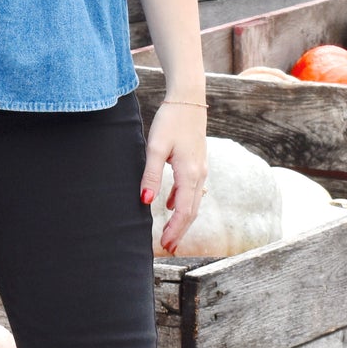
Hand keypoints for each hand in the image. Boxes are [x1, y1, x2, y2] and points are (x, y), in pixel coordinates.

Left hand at [141, 101, 207, 254]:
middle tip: (169, 248)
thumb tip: (146, 202)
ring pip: (193, 201)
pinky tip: (169, 205)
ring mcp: (200, 168)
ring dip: (182, 219)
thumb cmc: (171, 121)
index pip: (183, 210)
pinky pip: (191, 189)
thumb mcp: (156, 148)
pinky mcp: (196, 162)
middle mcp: (199, 174)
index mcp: (190, 174)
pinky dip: (182, 202)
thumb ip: (151, 175)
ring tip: (171, 233)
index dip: (175, 229)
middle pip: (191, 210)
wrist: (188, 99)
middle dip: (181, 230)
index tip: (165, 244)